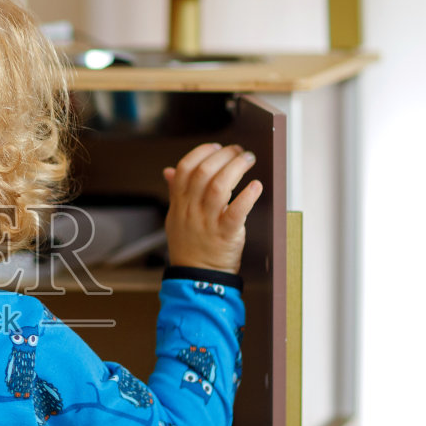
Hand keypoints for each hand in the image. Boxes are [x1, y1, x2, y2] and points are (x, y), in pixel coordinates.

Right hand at [163, 143, 263, 274]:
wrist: (196, 278)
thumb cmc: (189, 247)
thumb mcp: (175, 217)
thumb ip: (175, 192)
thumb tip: (170, 171)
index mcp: (180, 203)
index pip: (184, 169)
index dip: (201, 153)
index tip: (216, 147)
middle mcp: (192, 209)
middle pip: (204, 172)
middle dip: (223, 155)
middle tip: (238, 151)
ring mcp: (208, 222)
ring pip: (220, 186)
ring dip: (236, 168)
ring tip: (248, 160)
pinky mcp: (225, 234)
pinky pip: (236, 212)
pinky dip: (248, 197)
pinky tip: (256, 187)